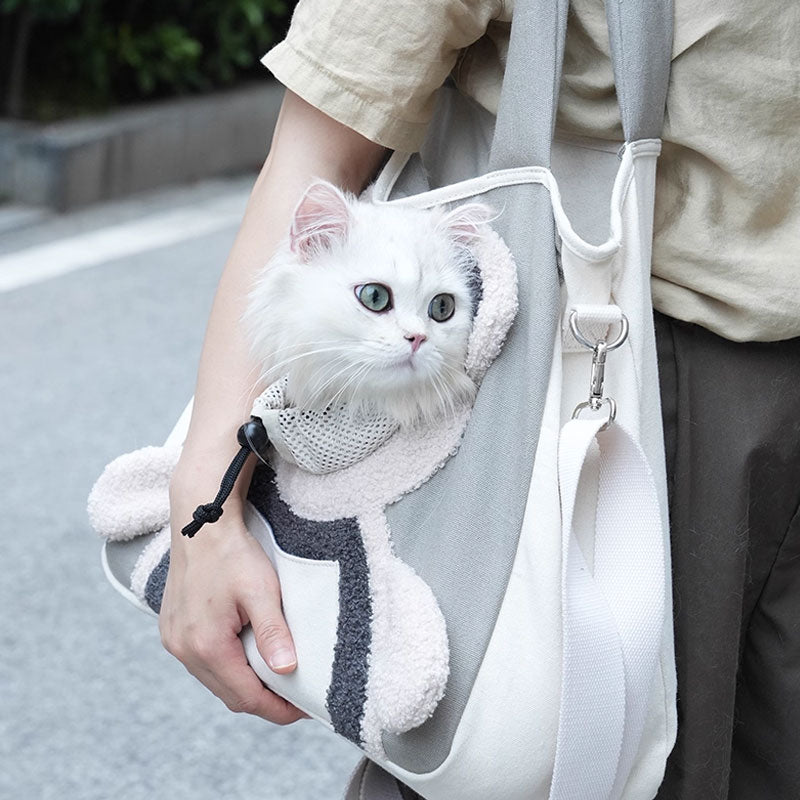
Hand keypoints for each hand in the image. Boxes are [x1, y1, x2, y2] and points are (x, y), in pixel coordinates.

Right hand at [159, 488, 305, 723]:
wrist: (201, 522)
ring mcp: (174, 640)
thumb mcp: (261, 590)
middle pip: (229, 695)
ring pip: (215, 681)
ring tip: (276, 676)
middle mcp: (183, 649)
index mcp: (206, 645)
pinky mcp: (172, 629)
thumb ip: (273, 632)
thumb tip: (288, 670)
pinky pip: (202, 663)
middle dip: (264, 701)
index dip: (278, 709)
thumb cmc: (233, 553)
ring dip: (244, 683)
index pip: (246, 697)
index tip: (305, 708)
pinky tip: (248, 655)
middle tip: (296, 696)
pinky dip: (227, 667)